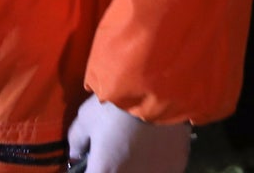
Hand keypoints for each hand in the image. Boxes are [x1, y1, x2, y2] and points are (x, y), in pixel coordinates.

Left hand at [66, 94, 190, 172]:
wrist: (156, 88)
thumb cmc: (115, 105)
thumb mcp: (85, 119)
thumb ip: (77, 142)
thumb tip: (76, 154)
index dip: (91, 167)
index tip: (92, 159)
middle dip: (113, 166)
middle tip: (114, 149)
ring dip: (136, 165)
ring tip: (136, 145)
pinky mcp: (177, 165)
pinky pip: (161, 168)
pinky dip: (156, 161)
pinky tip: (154, 145)